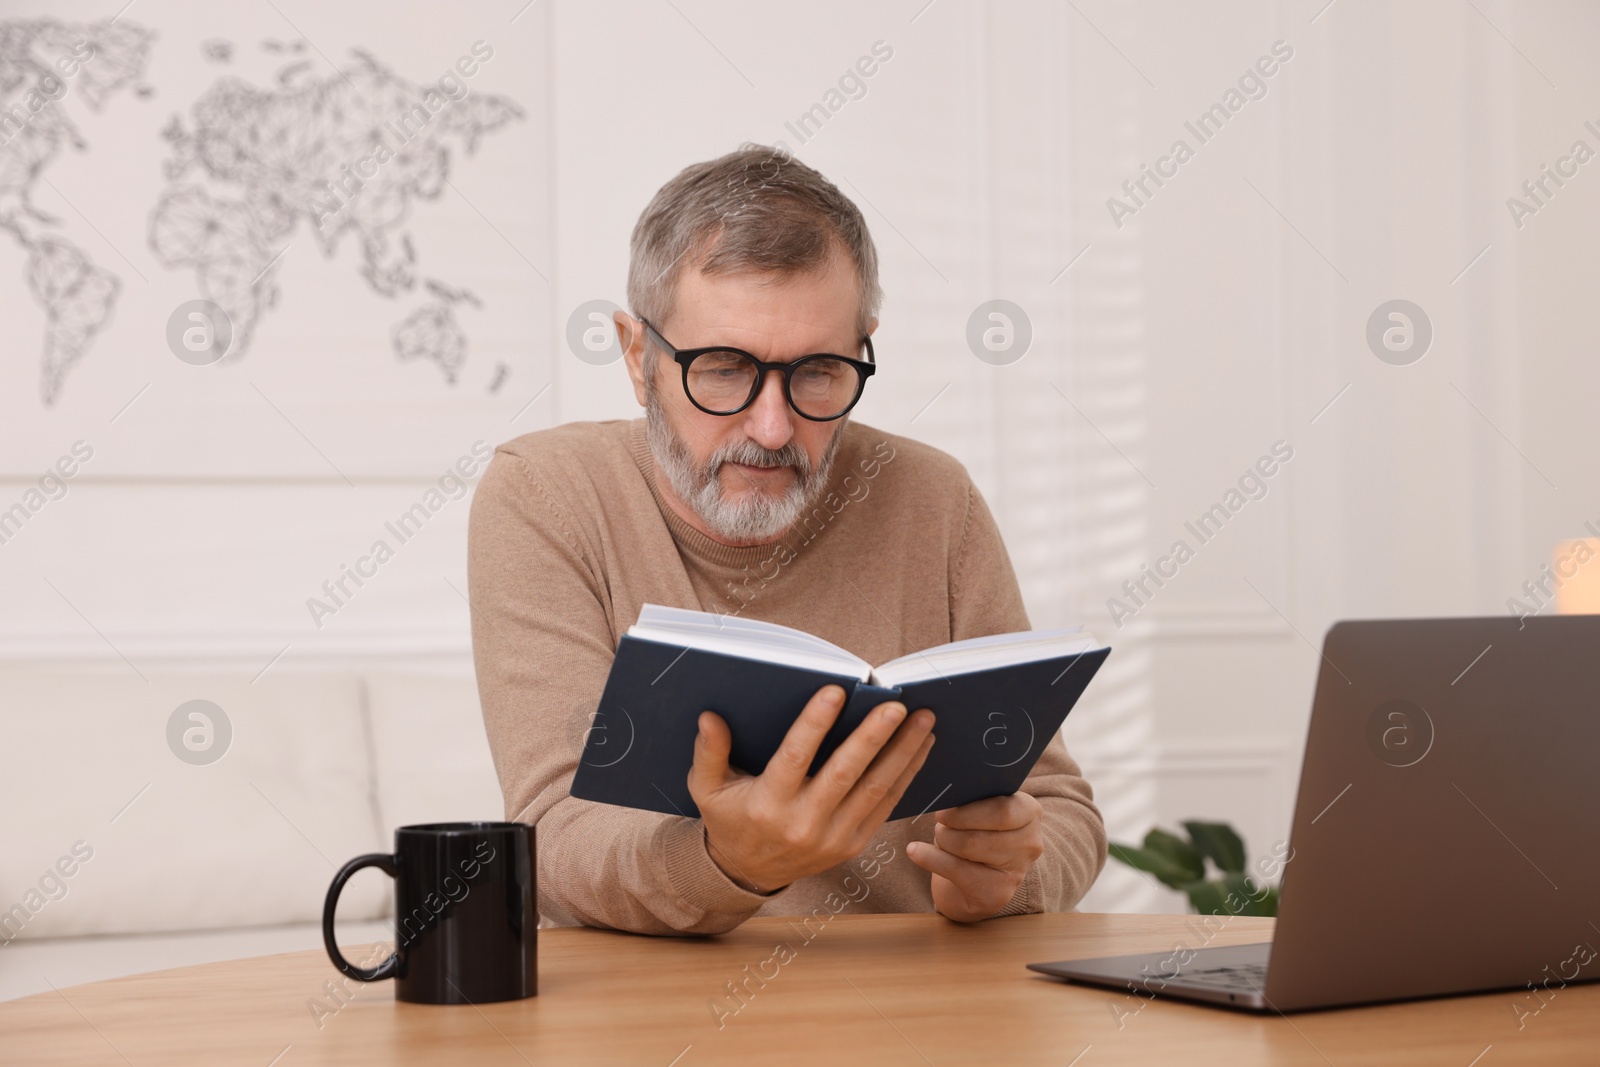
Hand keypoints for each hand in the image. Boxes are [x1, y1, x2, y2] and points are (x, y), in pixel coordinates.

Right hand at [689, 684, 935, 893]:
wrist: (748, 873)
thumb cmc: (730, 819)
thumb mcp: (706, 788)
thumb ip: (708, 752)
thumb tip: (710, 717)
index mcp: (768, 804)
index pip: (795, 757)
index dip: (815, 723)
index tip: (836, 691)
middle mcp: (803, 823)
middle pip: (845, 774)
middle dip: (874, 737)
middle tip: (897, 704)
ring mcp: (833, 837)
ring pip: (874, 789)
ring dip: (903, 753)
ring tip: (924, 720)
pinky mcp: (853, 845)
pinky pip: (885, 806)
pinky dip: (906, 775)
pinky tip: (921, 747)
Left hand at [906, 793, 1043, 922]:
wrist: (980, 877)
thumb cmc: (979, 830)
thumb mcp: (983, 808)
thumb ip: (973, 798)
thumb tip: (945, 794)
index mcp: (1030, 812)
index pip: (1003, 810)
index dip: (969, 811)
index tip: (943, 810)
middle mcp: (1030, 843)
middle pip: (982, 832)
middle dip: (952, 826)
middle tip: (939, 823)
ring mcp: (1016, 871)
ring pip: (969, 849)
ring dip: (944, 840)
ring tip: (940, 837)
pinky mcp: (997, 893)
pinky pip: (957, 871)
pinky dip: (930, 858)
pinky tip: (915, 851)